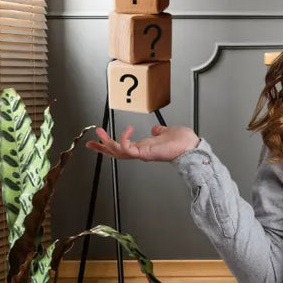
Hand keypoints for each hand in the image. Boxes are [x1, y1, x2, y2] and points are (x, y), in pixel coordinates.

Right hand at [85, 125, 199, 162]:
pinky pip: (128, 148)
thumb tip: (156, 129)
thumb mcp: (167, 132)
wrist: (192, 146)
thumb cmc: (183, 141)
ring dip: (107, 143)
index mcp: (144, 147)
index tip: (97, 141)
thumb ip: (159, 132)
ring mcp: (142, 153)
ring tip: (99, 132)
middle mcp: (141, 152)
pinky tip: (127, 130)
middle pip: (116, 153)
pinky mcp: (145, 153)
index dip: (109, 145)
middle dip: (102, 148)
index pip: (122, 147)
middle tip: (89, 142)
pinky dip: (124, 139)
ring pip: (118, 152)